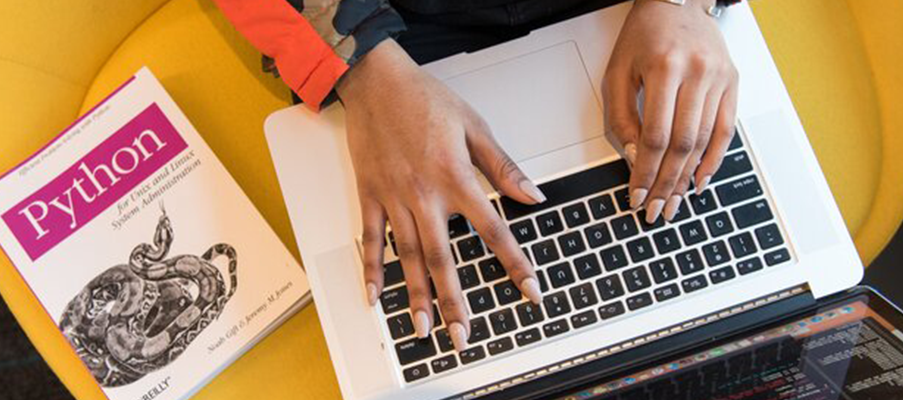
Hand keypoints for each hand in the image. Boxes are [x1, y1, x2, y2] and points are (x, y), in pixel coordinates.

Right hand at [337, 40, 544, 351]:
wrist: (375, 80)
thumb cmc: (425, 99)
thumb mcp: (475, 126)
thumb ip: (503, 167)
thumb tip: (533, 196)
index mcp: (456, 177)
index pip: (493, 230)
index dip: (514, 263)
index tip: (529, 290)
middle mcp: (424, 195)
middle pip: (444, 258)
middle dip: (455, 301)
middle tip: (464, 336)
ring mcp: (393, 198)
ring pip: (409, 257)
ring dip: (416, 296)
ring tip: (424, 329)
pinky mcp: (370, 196)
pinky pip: (371, 240)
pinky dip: (373, 270)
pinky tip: (376, 298)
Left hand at [602, 0, 738, 222]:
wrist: (677, 1)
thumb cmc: (644, 35)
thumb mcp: (617, 72)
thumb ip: (621, 116)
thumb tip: (633, 158)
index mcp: (665, 68)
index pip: (655, 136)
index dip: (646, 171)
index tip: (637, 195)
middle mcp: (697, 73)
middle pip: (683, 144)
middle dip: (667, 183)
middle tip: (657, 210)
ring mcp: (720, 78)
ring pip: (704, 141)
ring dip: (688, 178)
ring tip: (675, 202)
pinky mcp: (733, 83)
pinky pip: (726, 131)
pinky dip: (714, 160)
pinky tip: (700, 180)